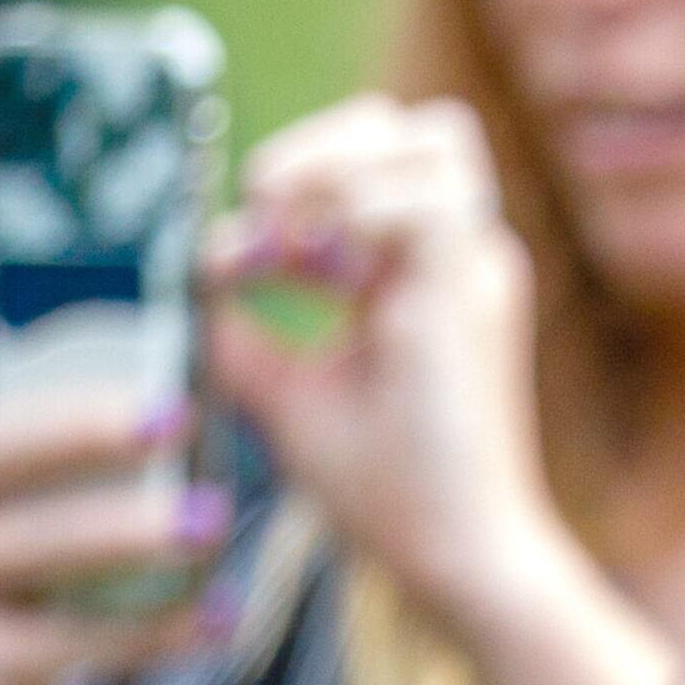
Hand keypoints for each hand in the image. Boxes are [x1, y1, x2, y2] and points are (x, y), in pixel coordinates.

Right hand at [0, 108, 228, 684]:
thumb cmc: (9, 606)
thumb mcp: (36, 515)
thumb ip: (74, 443)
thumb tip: (188, 356)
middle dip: (83, 427)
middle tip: (175, 411)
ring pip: (26, 547)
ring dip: (129, 537)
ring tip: (215, 523)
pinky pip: (53, 639)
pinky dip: (145, 633)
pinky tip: (216, 624)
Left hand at [206, 95, 574, 635]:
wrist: (455, 556)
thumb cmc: (387, 491)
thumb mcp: (285, 393)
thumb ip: (244, 324)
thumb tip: (209, 256)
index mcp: (427, 276)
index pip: (380, 165)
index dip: (301, 179)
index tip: (243, 262)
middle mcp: (463, 260)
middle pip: (416, 128)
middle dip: (325, 146)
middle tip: (267, 210)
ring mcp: (476, 272)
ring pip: (434, 139)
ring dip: (343, 166)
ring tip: (291, 238)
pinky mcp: (472, 298)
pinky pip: (428, 203)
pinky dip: (358, 215)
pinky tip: (313, 274)